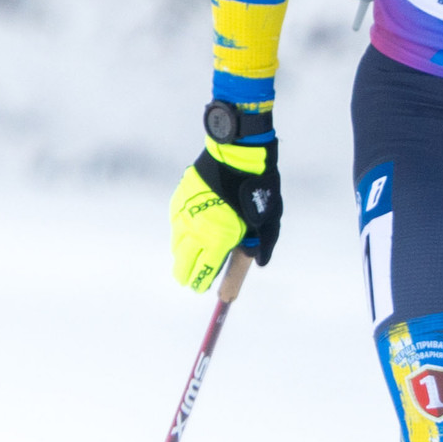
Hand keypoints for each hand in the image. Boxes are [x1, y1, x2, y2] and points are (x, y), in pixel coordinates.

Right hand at [169, 138, 281, 291]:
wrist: (237, 155)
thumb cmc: (256, 189)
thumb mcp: (267, 220)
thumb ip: (263, 244)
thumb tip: (260, 261)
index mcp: (217, 239)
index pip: (203, 274)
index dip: (201, 283)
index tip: (203, 286)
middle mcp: (195, 232)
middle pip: (181, 267)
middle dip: (187, 275)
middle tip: (195, 276)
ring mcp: (183, 216)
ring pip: (175, 246)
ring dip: (183, 253)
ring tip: (195, 251)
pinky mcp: (178, 201)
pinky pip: (176, 225)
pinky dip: (182, 231)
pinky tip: (193, 227)